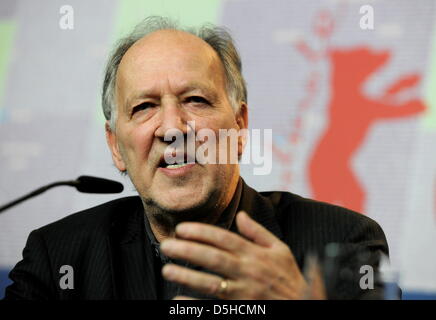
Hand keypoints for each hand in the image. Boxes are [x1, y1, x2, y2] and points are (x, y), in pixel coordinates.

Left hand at [160, 211, 324, 298]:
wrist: (305, 306)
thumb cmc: (290, 278)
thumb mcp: (281, 250)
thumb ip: (259, 233)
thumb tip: (241, 215)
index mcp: (256, 255)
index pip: (224, 239)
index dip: (201, 232)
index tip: (181, 229)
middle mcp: (248, 272)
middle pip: (214, 259)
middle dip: (188, 250)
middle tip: (166, 245)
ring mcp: (244, 294)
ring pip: (212, 284)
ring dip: (188, 276)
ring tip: (167, 270)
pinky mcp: (241, 310)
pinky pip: (215, 309)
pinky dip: (196, 305)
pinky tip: (179, 299)